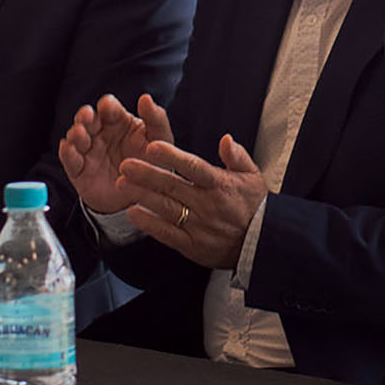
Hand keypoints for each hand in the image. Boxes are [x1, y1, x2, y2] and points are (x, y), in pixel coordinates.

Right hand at [58, 93, 171, 214]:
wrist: (142, 197)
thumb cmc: (151, 162)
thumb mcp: (159, 140)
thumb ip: (156, 119)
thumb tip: (145, 98)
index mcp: (118, 120)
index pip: (108, 106)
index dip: (106, 105)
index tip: (107, 108)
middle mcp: (100, 132)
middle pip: (87, 118)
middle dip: (85, 115)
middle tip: (87, 117)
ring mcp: (88, 150)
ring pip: (75, 136)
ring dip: (75, 133)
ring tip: (81, 135)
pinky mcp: (80, 170)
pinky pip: (69, 160)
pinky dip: (67, 153)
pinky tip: (69, 148)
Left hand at [120, 133, 267, 270]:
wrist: (262, 244)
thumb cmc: (255, 206)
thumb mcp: (253, 177)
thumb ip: (237, 156)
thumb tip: (225, 139)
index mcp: (220, 185)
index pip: (193, 167)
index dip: (172, 157)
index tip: (152, 146)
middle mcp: (207, 204)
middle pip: (172, 186)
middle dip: (146, 174)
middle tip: (125, 164)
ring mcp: (198, 226)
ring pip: (165, 208)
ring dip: (142, 195)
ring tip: (122, 184)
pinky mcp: (192, 245)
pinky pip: (167, 234)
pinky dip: (149, 224)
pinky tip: (132, 213)